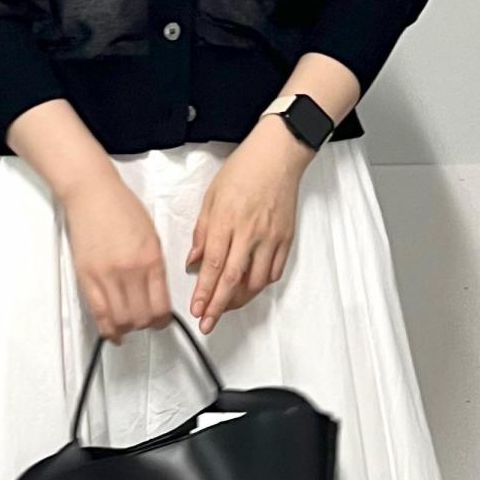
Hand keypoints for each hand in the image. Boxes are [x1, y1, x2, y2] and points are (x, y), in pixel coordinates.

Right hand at [61, 170, 173, 341]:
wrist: (92, 193)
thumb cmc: (121, 208)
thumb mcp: (151, 236)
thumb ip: (155, 266)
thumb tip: (157, 293)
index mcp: (151, 259)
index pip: (161, 305)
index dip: (163, 321)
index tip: (162, 321)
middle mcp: (130, 271)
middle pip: (142, 317)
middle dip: (146, 326)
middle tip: (146, 323)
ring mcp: (106, 276)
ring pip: (121, 320)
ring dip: (127, 328)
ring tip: (129, 325)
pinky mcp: (87, 277)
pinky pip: (98, 313)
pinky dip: (107, 328)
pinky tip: (113, 332)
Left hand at [186, 117, 311, 332]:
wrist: (278, 155)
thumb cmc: (244, 170)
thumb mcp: (211, 197)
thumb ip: (202, 232)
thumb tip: (194, 260)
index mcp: (227, 221)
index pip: (213, 266)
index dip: (204, 293)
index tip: (197, 310)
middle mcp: (249, 232)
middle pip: (232, 280)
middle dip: (218, 307)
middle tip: (207, 324)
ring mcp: (270, 237)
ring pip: (255, 281)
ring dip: (239, 300)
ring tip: (225, 308)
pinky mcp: (286, 238)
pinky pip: (274, 271)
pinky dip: (260, 285)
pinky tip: (249, 289)